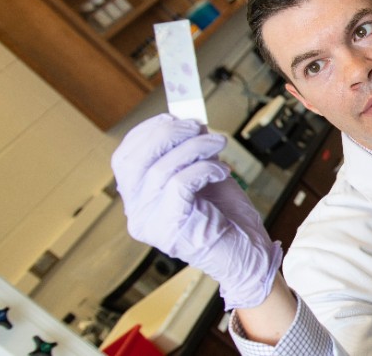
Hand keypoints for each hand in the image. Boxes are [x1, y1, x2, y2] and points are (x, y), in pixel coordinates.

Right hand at [111, 114, 281, 308]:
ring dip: (194, 147)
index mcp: (137, 199)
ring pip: (159, 169)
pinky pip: (179, 184)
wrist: (247, 254)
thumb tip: (188, 122)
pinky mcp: (171, 229)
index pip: (124, 158)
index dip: (148, 132)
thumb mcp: (203, 174)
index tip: (175, 117)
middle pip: (134, 161)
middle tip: (198, 125)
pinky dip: (203, 168)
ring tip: (218, 143)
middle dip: (167, 134)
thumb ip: (190, 151)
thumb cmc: (226, 217)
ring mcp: (150, 224)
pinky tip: (222, 170)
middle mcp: (136, 213)